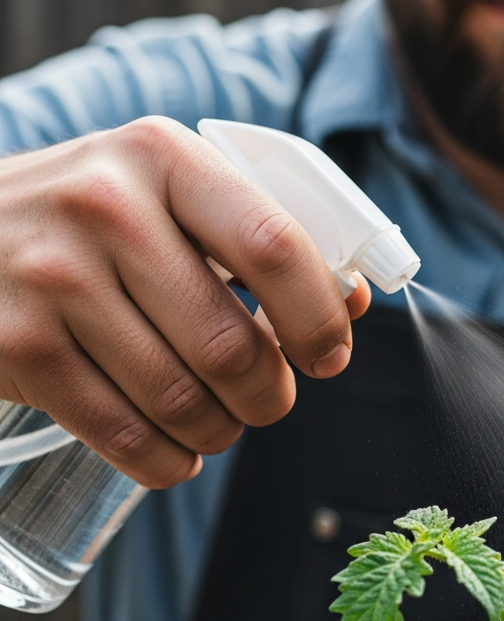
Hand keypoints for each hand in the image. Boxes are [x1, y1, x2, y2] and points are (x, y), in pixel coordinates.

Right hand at [0, 116, 370, 488]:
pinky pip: (127, 437)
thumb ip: (259, 241)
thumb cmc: (92, 226)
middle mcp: (104, 207)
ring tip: (215, 420)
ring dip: (219, 431)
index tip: (329, 357)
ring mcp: (52, 278)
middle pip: (232, 347)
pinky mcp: (16, 348)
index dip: (319, 319)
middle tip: (265, 399)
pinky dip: (167, 462)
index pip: (275, 247)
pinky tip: (173, 450)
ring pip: (183, 402)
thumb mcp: (168, 199)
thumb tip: (353, 300)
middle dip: (268, 396)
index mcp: (164, 158)